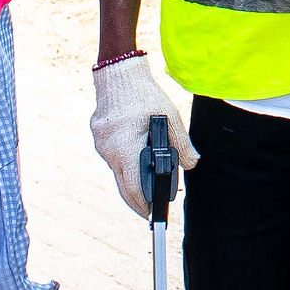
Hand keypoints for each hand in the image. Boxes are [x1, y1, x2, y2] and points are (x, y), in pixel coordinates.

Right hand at [87, 54, 194, 219]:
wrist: (118, 73)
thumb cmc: (144, 95)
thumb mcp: (170, 118)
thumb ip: (181, 144)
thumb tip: (191, 165)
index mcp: (126, 148)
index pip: (133, 188)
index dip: (143, 206)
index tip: (152, 216)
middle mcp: (109, 150)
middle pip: (122, 185)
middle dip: (137, 200)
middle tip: (150, 211)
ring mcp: (101, 144)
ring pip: (117, 170)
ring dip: (131, 179)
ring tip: (147, 188)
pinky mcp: (99, 136)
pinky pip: (112, 156)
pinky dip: (125, 162)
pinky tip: (137, 162)